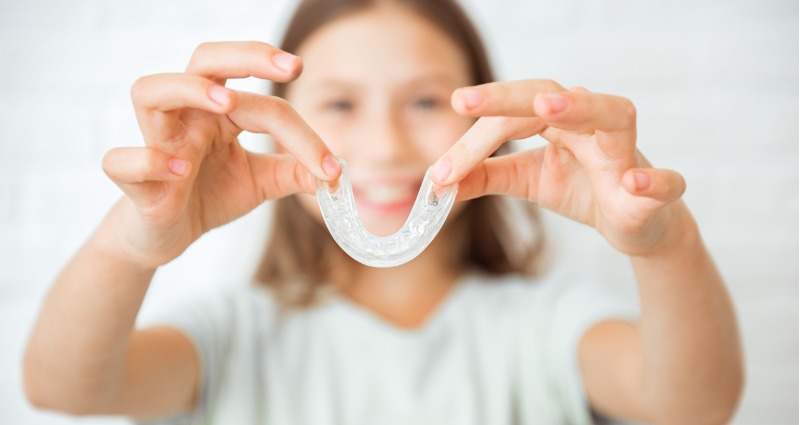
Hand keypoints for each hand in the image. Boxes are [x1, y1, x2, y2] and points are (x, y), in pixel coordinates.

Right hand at [101, 41, 340, 267]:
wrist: (166, 235)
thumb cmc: (209, 195)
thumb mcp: (260, 182)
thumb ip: (293, 173)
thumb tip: (335, 175)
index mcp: (218, 112)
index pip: (263, 104)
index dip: (301, 133)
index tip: (331, 167)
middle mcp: (186, 115)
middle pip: (203, 60)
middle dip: (246, 56)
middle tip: (288, 67)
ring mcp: (155, 142)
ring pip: (149, 91)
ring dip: (187, 89)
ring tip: (226, 104)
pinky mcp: (131, 179)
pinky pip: (122, 160)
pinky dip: (149, 161)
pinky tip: (181, 172)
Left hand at [430, 80, 687, 255]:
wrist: (636, 224)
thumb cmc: (582, 189)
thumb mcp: (526, 180)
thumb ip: (486, 176)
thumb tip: (438, 182)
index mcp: (559, 118)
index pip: (510, 116)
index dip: (473, 142)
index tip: (439, 174)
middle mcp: (593, 122)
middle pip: (552, 94)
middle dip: (507, 97)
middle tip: (466, 101)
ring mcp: (627, 152)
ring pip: (613, 115)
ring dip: (581, 108)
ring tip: (546, 107)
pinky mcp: (656, 190)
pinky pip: (663, 181)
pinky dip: (652, 181)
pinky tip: (633, 183)